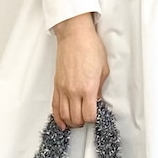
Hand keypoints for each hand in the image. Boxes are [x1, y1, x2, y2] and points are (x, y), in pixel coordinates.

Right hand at [50, 13, 108, 129]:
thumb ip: (100, 87)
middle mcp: (74, 91)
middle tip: (87, 120)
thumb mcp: (103, 69)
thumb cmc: (89, 47)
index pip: (89, 115)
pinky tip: (61, 122)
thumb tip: (97, 98)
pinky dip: (58, 117)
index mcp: (88, 88)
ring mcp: (63, 89)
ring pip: (64, 115)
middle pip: (76, 118)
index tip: (96, 117)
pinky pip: (55, 106)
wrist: (74, 35)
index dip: (93, 120)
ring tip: (76, 122)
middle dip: (82, 122)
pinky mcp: (56, 85)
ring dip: (71, 122)